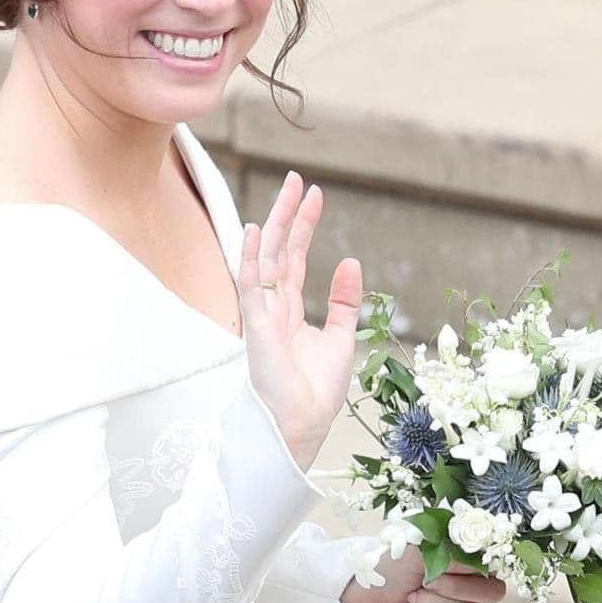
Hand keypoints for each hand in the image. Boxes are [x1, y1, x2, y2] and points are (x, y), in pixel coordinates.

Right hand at [239, 171, 361, 468]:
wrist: (305, 423)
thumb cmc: (317, 389)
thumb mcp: (340, 337)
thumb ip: (343, 301)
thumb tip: (350, 261)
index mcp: (290, 309)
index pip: (295, 257)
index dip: (304, 226)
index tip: (315, 195)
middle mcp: (273, 306)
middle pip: (279, 250)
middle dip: (289, 214)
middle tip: (297, 178)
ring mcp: (263, 314)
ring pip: (266, 259)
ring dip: (276, 223)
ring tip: (288, 190)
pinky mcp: (258, 327)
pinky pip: (251, 286)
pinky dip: (251, 258)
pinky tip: (254, 231)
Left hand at [341, 547, 506, 602]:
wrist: (364, 599)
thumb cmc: (390, 568)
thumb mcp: (417, 549)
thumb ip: (449, 550)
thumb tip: (472, 554)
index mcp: (465, 562)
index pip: (492, 566)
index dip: (469, 568)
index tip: (441, 566)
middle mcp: (469, 588)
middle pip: (492, 593)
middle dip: (453, 589)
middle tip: (425, 584)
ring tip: (413, 601)